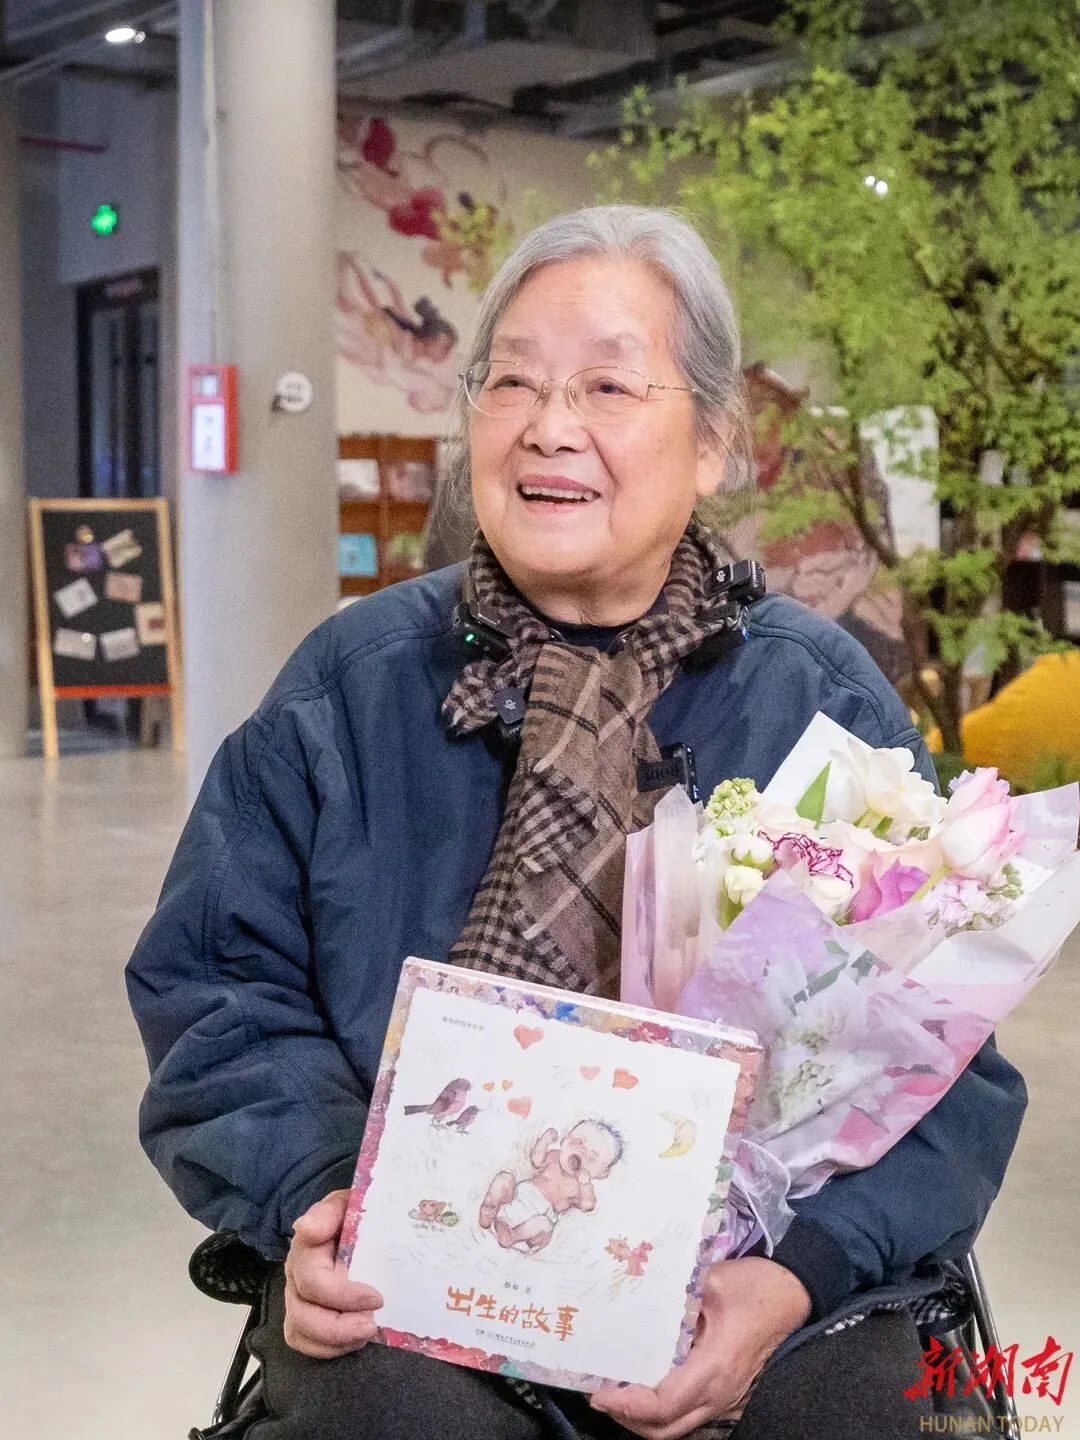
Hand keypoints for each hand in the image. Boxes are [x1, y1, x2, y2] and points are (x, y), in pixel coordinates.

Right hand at [283, 1188, 383, 1358]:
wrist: (358, 1223)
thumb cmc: (354, 1214)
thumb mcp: (346, 1203)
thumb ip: (328, 1212)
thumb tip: (305, 1228)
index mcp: (306, 1248)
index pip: (312, 1280)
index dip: (342, 1295)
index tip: (376, 1296)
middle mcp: (296, 1276)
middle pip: (302, 1314)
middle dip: (337, 1328)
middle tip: (371, 1325)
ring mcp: (298, 1298)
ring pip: (300, 1332)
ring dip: (334, 1341)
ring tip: (365, 1333)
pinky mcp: (306, 1316)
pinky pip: (306, 1343)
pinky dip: (329, 1349)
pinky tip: (355, 1340)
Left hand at [590, 1257, 810, 1439]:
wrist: (793, 1294)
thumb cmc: (757, 1287)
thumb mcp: (712, 1280)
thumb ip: (674, 1291)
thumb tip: (634, 1290)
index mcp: (714, 1368)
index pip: (663, 1404)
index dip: (628, 1403)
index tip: (599, 1391)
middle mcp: (718, 1393)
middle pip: (664, 1429)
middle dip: (627, 1417)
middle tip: (598, 1392)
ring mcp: (723, 1397)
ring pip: (675, 1426)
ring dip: (641, 1417)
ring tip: (614, 1391)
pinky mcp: (724, 1391)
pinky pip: (686, 1413)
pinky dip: (659, 1409)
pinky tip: (642, 1384)